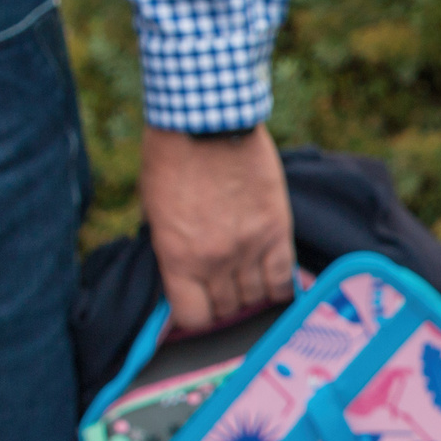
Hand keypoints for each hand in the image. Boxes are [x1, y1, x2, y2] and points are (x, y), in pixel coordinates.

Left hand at [138, 125, 295, 332]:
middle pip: (228, 308)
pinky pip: (285, 279)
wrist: (206, 123)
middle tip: (224, 289)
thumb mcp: (156, 211)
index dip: (196, 316)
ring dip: (252, 293)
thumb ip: (173, 249)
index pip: (193, 317)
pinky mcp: (277, 232)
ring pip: (257, 298)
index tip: (198, 307)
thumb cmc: (172, 160)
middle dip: (224, 303)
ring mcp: (250, 248)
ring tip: (248, 280)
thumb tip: (187, 276)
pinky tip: (275, 280)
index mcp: (177, 257)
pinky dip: (281, 288)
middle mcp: (215, 260)